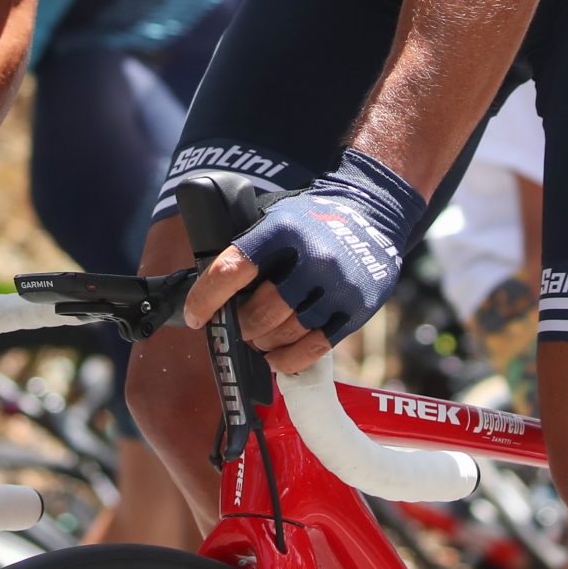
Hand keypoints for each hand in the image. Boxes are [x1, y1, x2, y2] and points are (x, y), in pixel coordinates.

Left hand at [185, 151, 422, 373]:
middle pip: (259, 313)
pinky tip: (277, 356)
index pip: (231, 271)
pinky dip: (289, 359)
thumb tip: (210, 293)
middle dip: (241, 326)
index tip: (195, 317)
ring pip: (285, 334)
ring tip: (260, 339)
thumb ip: (249, 250)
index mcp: (281, 230)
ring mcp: (337, 285)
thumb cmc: (311, 219)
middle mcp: (311, 258)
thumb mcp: (275, 217)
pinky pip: (315, 348)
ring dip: (264, 343)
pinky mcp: (357, 308)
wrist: (372, 209)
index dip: (205, 299)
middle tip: (238, 327)